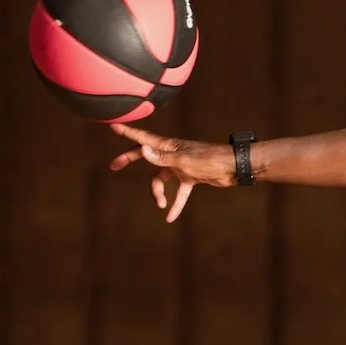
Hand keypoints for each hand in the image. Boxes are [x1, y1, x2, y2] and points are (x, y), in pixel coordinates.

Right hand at [107, 123, 235, 221]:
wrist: (232, 167)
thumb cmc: (210, 159)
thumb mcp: (183, 161)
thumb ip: (162, 158)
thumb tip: (142, 150)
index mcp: (169, 146)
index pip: (144, 138)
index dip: (128, 133)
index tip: (113, 127)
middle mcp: (173, 153)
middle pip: (146, 156)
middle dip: (130, 159)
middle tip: (114, 166)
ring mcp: (181, 165)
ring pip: (161, 178)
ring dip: (158, 192)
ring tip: (160, 204)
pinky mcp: (191, 176)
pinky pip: (179, 191)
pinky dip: (175, 203)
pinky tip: (170, 217)